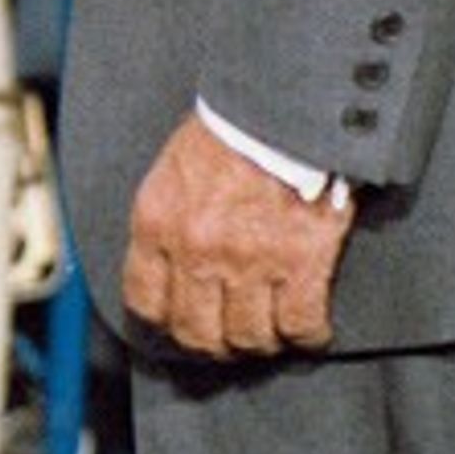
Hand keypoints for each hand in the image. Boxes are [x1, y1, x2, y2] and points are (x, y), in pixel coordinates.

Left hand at [122, 111, 354, 359]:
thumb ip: (165, 222)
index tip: (180, 322)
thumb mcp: (171, 173)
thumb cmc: (227, 132)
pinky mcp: (300, 262)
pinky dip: (307, 336)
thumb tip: (167, 266)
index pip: (145, 300)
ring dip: (260, 344)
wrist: (281, 108)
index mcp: (156, 223)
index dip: (165, 320)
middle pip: (196, 332)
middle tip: (228, 340)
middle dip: (212, 344)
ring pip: (249, 337)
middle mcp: (196, 250)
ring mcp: (249, 260)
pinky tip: (309, 332)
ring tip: (270, 335)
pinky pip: (300, 324)